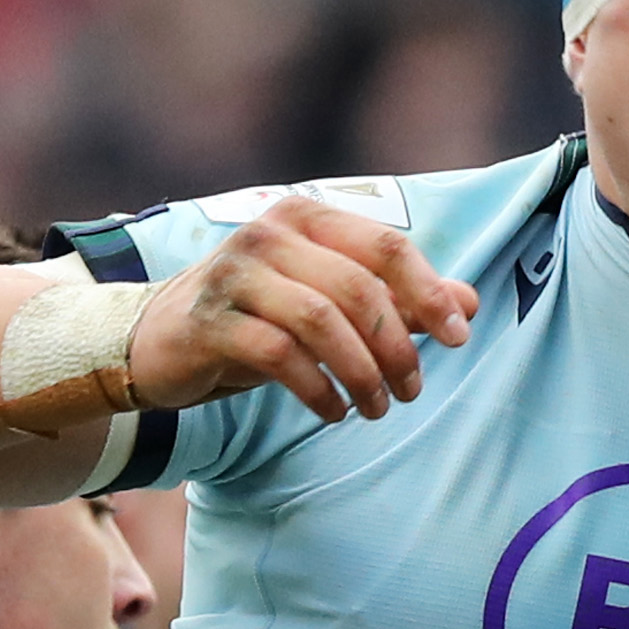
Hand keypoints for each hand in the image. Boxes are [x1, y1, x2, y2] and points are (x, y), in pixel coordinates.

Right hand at [128, 196, 478, 422]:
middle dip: (397, 345)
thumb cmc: (258, 317)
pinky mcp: (209, 320)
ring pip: (322, 321)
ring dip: (362, 373)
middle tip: (412, 389)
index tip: (458, 337)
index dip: (430, 293)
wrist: (157, 340)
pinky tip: (334, 410)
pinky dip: (318, 389)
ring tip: (377, 408)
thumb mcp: (331, 302)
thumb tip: (471, 304)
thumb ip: (399, 299)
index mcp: (305, 218)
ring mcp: (234, 274)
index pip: (386, 247)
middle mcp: (268, 234)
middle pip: (359, 288)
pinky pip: (280, 355)